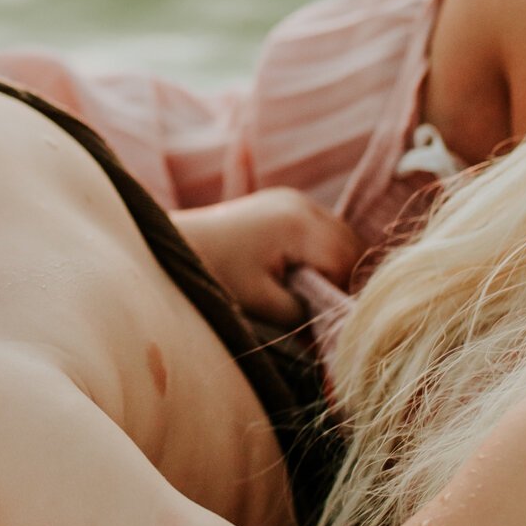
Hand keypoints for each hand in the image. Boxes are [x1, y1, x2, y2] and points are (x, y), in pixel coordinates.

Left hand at [172, 189, 360, 325]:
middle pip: (349, 244)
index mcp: (298, 225)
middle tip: (323, 307)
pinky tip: (302, 271)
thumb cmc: (215, 272)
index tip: (326, 316)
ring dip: (335, 263)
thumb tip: (335, 328)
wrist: (176, 243)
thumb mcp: (262, 303)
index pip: (345, 261)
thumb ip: (304, 316)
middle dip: (343, 277)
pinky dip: (322, 249)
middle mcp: (301, 204)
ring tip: (310, 290)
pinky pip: (322, 226)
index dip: (342, 293)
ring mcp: (293, 198)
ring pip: (340, 234)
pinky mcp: (285, 200)